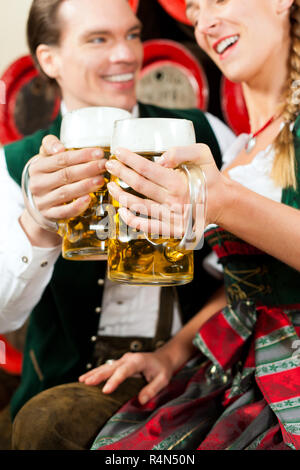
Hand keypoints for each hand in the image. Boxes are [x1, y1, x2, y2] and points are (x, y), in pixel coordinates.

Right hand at [27, 134, 105, 224]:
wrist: (38, 203)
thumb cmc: (49, 176)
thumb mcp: (46, 159)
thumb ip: (51, 146)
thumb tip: (60, 148)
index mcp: (37, 167)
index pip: (62, 159)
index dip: (82, 155)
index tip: (99, 153)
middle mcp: (37, 184)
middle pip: (66, 175)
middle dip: (88, 169)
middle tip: (104, 166)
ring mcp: (42, 201)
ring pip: (66, 192)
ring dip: (85, 185)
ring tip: (101, 180)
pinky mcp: (49, 215)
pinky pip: (64, 211)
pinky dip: (77, 206)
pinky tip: (89, 199)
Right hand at [79, 349, 173, 404]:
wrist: (163, 358)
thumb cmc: (163, 369)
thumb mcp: (163, 379)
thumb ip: (152, 389)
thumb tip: (141, 401)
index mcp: (138, 361)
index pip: (124, 371)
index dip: (114, 380)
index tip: (105, 390)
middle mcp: (128, 358)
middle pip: (111, 367)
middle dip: (98, 375)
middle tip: (86, 383)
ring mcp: (123, 360)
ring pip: (106, 366)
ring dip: (94, 373)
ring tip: (81, 380)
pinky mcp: (120, 363)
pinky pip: (106, 368)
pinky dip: (96, 372)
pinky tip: (86, 378)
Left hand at [105, 144, 225, 235]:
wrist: (222, 202)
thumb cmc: (209, 176)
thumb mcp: (203, 154)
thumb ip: (182, 151)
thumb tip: (160, 159)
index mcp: (179, 181)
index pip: (147, 169)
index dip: (129, 159)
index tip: (118, 151)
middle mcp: (173, 200)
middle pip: (139, 185)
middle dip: (121, 173)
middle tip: (109, 165)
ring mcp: (171, 217)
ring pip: (138, 206)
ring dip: (120, 195)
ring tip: (110, 186)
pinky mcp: (171, 229)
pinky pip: (146, 226)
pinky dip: (131, 219)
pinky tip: (121, 210)